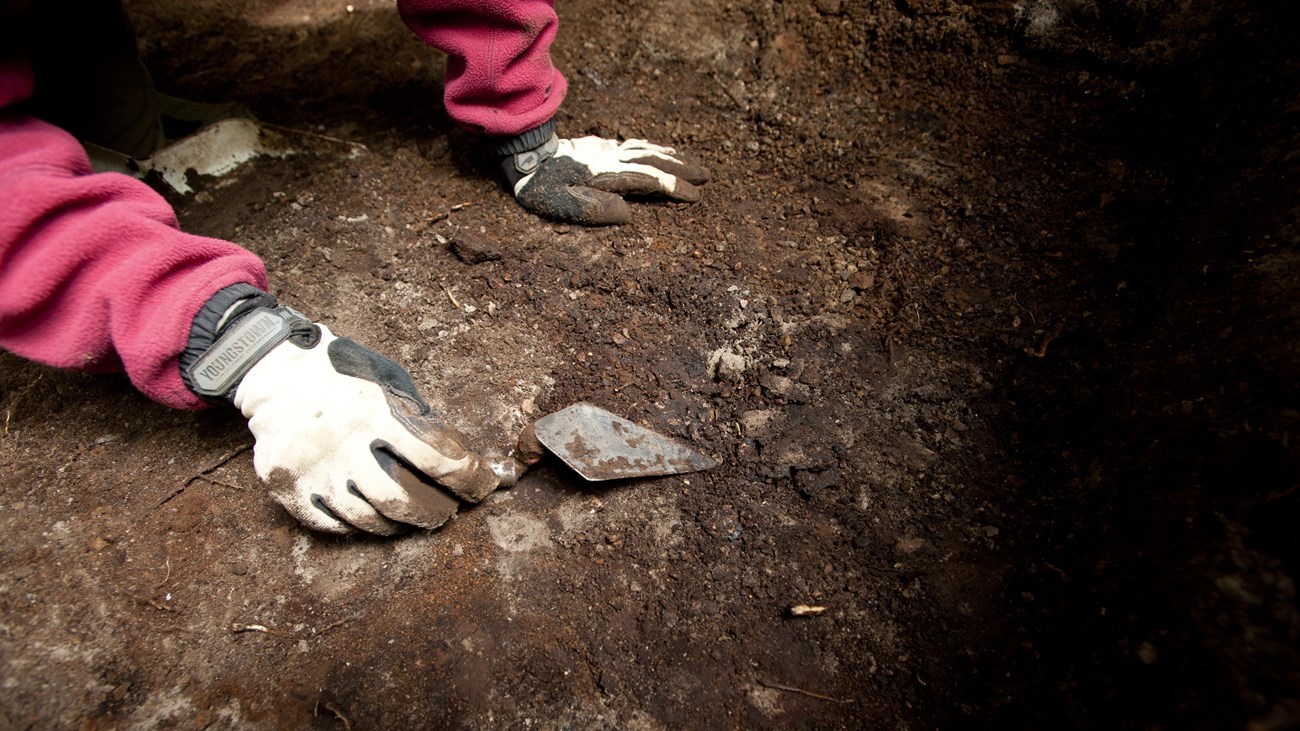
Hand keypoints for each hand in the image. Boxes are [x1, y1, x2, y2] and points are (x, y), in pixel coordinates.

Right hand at [232, 323, 499, 534]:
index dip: (468, 479)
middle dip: (436, 512)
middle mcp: (343, 443)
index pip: (436, 458)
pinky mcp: (288, 487)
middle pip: (401, 500)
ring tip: (412, 517)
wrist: (279, 375)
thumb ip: (420, 418)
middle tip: (448, 511)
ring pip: (368, 519)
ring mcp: (313, 469)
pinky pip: (332, 524)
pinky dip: (359, 526)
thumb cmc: (347, 375)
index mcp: (375, 411)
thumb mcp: (390, 381)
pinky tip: (373, 517)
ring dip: (400, 524)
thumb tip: (460, 460)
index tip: (485, 487)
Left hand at [505, 135, 708, 224]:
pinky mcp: (602, 147)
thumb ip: (593, 209)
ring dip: (673, 157)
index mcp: (607, 176)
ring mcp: (608, 151)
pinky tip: (662, 151)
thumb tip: (627, 214)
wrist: (524, 155)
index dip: (674, 187)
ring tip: (694, 164)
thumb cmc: (541, 186)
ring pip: (648, 150)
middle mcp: (612, 160)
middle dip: (682, 169)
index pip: (649, 180)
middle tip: (706, 176)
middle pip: (654, 161)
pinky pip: (636, 145)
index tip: (695, 195)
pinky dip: (655, 148)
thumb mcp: (560, 204)